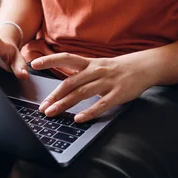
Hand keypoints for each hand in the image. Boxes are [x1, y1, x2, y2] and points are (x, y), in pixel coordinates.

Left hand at [31, 52, 154, 122]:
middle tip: (42, 107)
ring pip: (82, 93)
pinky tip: (78, 119)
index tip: (33, 64)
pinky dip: (88, 112)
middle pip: (70, 82)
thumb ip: (81, 74)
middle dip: (54, 96)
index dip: (50, 60)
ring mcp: (107, 82)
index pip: (66, 58)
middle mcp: (96, 70)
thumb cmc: (116, 68)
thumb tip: (61, 86)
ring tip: (52, 113)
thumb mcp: (97, 66)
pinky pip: (101, 104)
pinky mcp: (118, 93)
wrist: (143, 66)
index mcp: (90, 62)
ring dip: (65, 104)